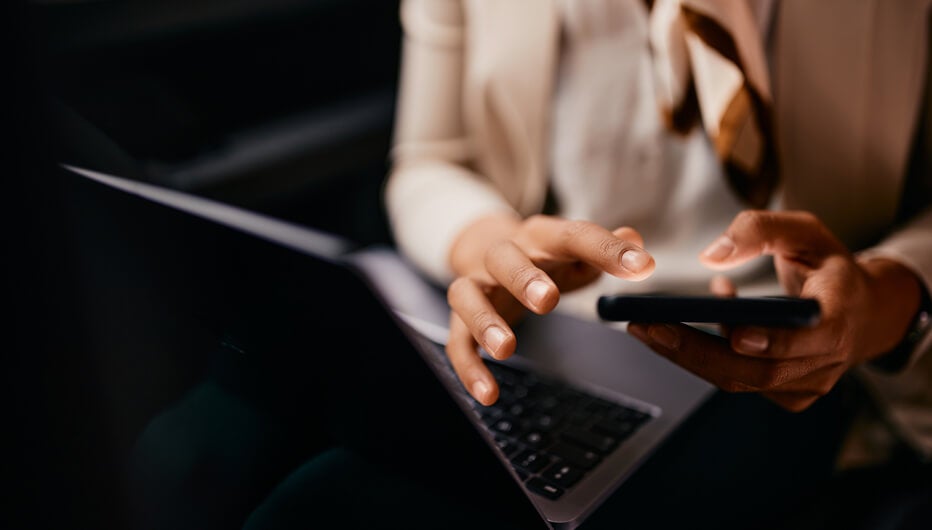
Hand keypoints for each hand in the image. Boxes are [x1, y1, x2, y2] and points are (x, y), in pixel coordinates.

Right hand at [446, 214, 654, 404]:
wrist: (484, 250)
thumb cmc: (542, 258)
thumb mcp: (574, 251)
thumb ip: (605, 248)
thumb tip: (635, 239)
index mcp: (540, 237)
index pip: (572, 235)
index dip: (607, 250)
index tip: (642, 267)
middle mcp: (503, 256)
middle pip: (506, 259)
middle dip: (526, 278)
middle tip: (549, 301)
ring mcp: (477, 286)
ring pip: (469, 295)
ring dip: (485, 321)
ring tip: (506, 349)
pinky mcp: (461, 319)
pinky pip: (457, 341)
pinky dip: (469, 368)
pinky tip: (488, 394)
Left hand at [628, 210, 922, 411]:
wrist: (859, 308)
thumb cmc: (826, 263)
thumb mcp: (803, 230)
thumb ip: (759, 231)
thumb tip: (711, 256)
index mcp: (842, 314)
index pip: (815, 338)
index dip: (775, 341)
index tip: (735, 332)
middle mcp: (828, 359)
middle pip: (761, 370)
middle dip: (697, 350)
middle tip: (646, 327)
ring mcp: (807, 384)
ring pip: (741, 380)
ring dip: (688, 355)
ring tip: (643, 328)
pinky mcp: (786, 394)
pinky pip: (738, 380)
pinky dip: (703, 356)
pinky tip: (678, 328)